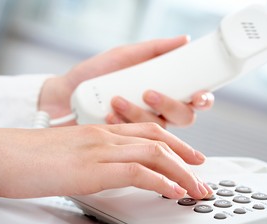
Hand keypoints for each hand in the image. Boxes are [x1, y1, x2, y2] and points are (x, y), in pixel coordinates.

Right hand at [0, 123, 212, 198]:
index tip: (189, 157)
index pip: (148, 130)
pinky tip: (172, 192)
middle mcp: (105, 136)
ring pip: (155, 154)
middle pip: (159, 140)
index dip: (175, 142)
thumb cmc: (30, 156)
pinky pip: (137, 172)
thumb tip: (113, 172)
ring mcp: (100, 150)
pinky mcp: (92, 169)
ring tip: (196, 189)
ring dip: (181, 173)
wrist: (2, 155)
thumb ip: (96, 158)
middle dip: (186, 158)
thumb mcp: (71, 153)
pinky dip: (160, 182)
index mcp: (101, 131)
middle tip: (202, 175)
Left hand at [38, 36, 213, 126]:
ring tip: (116, 100)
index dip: (202, 99)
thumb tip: (184, 40)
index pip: (194, 99)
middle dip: (169, 105)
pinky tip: (107, 115)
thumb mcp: (124, 55)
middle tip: (148, 93)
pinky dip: (122, 123)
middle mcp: (158, 111)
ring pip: (159, 128)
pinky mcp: (126, 141)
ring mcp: (142, 127)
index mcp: (164, 91)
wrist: (64, 95)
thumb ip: (154, 49)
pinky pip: (135, 138)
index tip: (197, 95)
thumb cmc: (95, 74)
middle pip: (184, 117)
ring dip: (138, 113)